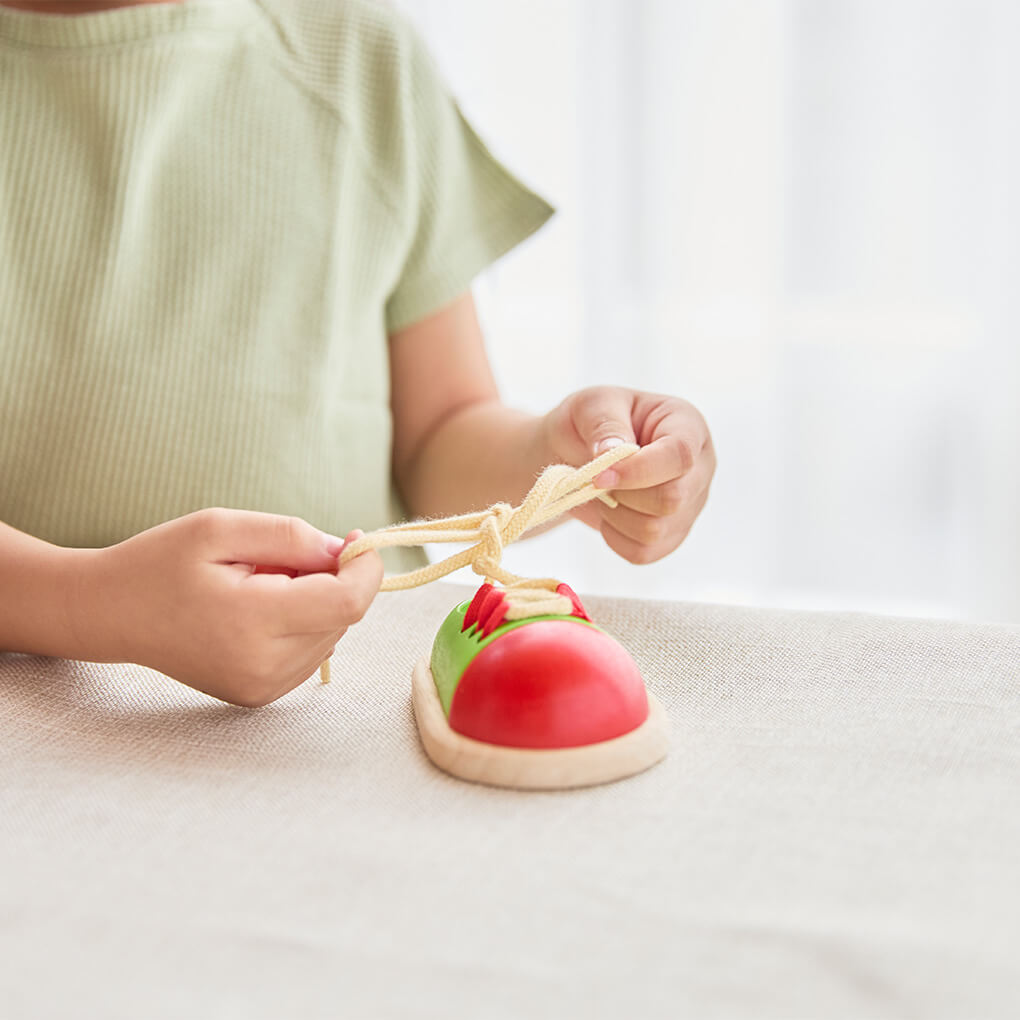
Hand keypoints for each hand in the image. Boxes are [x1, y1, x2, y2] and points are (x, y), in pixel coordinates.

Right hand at [72, 509, 382, 706]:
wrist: (112, 614)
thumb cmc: (161, 562)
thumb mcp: (222, 528)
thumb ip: (292, 537)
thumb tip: (346, 552)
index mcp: (252, 622)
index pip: (348, 603)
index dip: (365, 568)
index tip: (355, 539)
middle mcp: (263, 666)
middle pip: (343, 618)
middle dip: (333, 580)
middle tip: (282, 558)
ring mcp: (261, 688)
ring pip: (332, 636)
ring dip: (317, 603)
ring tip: (262, 585)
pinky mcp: (260, 696)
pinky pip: (311, 654)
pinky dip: (303, 625)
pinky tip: (260, 611)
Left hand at [542, 386, 715, 563]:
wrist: (579, 450)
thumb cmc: (592, 421)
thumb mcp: (593, 404)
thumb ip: (605, 425)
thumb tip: (612, 453)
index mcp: (687, 426)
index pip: (680, 456)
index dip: (639, 470)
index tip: (599, 475)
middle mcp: (699, 468)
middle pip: (672, 499)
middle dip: (624, 494)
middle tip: (598, 479)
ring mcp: (690, 505)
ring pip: (655, 530)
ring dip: (615, 516)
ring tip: (604, 493)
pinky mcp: (672, 535)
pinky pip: (644, 553)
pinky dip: (615, 538)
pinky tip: (609, 513)